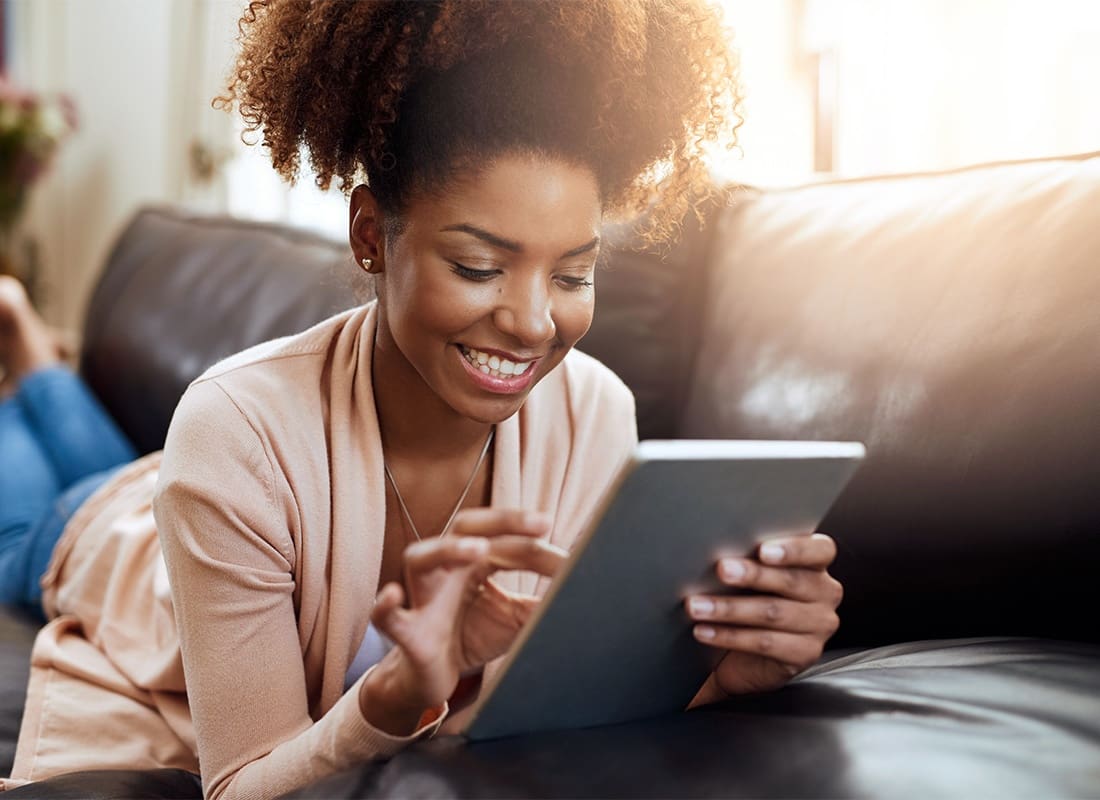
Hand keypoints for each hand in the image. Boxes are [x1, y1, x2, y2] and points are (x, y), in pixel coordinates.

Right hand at [362, 509, 564, 731]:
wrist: (433, 678)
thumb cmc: (471, 635)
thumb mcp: (515, 617)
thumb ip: (542, 602)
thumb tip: (584, 590)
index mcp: (473, 560)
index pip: (507, 542)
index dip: (540, 548)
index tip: (574, 560)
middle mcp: (446, 567)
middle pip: (466, 525)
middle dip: (502, 520)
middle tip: (540, 523)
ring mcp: (422, 595)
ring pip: (423, 557)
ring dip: (450, 549)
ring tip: (477, 550)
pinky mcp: (406, 630)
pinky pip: (388, 615)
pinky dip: (386, 605)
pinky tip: (393, 595)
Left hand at [685, 533, 841, 696]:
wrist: (743, 653)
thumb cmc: (748, 600)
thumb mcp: (751, 578)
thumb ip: (749, 560)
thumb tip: (719, 552)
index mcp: (816, 564)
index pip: (820, 550)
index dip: (794, 549)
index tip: (763, 550)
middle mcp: (825, 593)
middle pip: (791, 580)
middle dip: (752, 575)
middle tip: (722, 570)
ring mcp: (819, 625)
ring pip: (773, 612)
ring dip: (730, 608)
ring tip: (698, 606)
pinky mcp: (805, 654)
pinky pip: (764, 643)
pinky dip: (729, 636)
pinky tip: (705, 631)